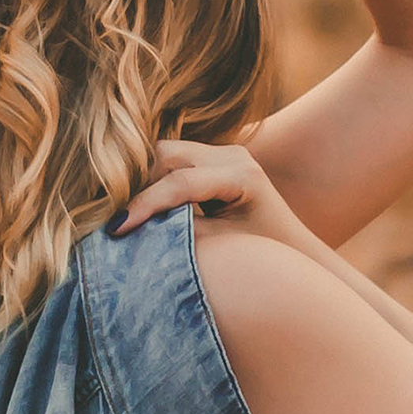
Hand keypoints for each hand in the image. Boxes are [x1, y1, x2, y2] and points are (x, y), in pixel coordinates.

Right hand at [109, 138, 305, 246]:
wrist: (297, 256)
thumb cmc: (264, 260)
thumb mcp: (220, 250)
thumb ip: (178, 234)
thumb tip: (130, 228)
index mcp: (242, 176)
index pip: (180, 183)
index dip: (144, 205)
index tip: (115, 230)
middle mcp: (234, 155)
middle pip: (167, 156)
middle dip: (139, 186)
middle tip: (116, 222)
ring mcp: (226, 153)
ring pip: (165, 154)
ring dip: (144, 182)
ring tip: (125, 216)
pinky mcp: (215, 160)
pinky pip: (174, 162)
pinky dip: (155, 181)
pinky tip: (140, 207)